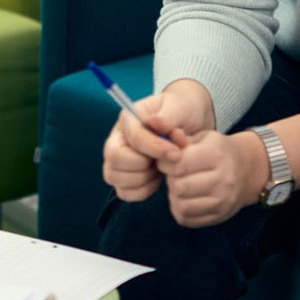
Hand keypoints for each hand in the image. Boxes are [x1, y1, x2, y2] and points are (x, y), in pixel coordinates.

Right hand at [100, 83, 208, 201]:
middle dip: (144, 165)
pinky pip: (123, 192)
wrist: (186, 123)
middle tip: (165, 162)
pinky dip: (142, 191)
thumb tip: (155, 122)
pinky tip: (157, 179)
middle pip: (114, 158)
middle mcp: (117, 138)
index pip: (133, 137)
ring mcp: (117, 159)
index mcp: (128, 118)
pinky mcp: (122, 177)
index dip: (155, 148)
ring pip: (114, 177)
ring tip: (161, 168)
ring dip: (143, 179)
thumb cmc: (181, 112)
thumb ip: (168, 116)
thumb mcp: (180, 107)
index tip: (177, 154)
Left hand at [159, 129, 268, 227]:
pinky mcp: (219, 216)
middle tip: (173, 175)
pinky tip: (185, 198)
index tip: (166, 161)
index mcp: (216, 155)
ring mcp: (223, 201)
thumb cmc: (217, 151)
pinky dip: (179, 209)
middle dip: (170, 180)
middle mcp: (223, 180)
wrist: (246, 170)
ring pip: (182, 206)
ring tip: (179, 186)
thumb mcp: (203, 138)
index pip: (180, 164)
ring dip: (174, 196)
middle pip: (180, 187)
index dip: (166, 163)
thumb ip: (181, 138)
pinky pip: (186, 219)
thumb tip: (160, 134)